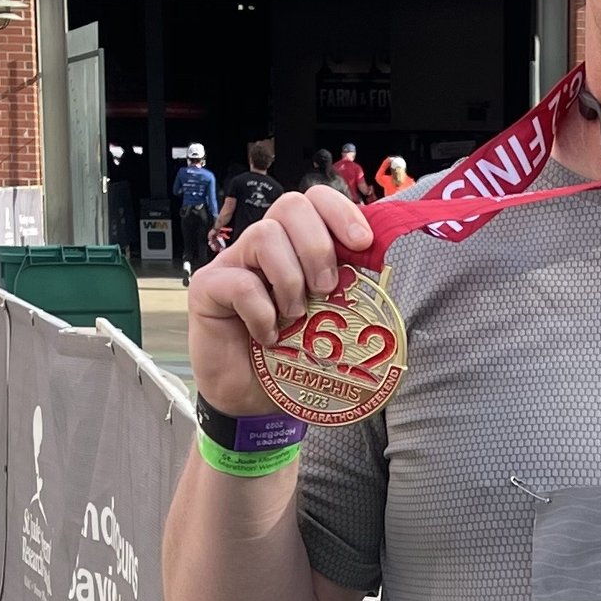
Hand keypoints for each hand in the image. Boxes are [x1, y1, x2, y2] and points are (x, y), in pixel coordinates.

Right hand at [184, 184, 376, 414]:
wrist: (249, 399)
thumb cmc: (290, 359)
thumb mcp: (330, 324)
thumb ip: (350, 296)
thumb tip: (391, 280)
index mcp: (296, 247)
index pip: (316, 200)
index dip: (340, 212)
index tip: (363, 244)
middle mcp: (264, 247)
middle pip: (291, 206)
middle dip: (317, 246)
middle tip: (326, 289)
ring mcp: (233, 263)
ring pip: (265, 235)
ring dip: (290, 279)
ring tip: (295, 316)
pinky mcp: (209, 288)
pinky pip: (240, 282)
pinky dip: (262, 312)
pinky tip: (269, 336)